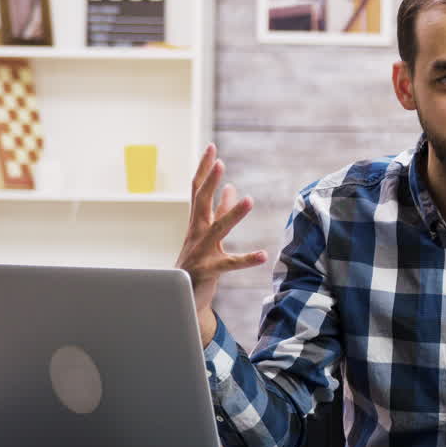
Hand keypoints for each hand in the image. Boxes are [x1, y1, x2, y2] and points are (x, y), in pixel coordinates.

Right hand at [175, 144, 267, 345]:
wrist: (182, 299)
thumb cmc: (197, 262)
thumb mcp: (208, 233)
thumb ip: (220, 211)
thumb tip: (230, 188)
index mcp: (197, 222)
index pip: (198, 190)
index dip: (204, 169)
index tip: (211, 147)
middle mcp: (196, 233)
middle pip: (201, 202)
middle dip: (209, 182)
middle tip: (219, 162)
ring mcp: (201, 251)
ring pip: (217, 228)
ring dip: (233, 214)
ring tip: (249, 199)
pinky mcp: (210, 270)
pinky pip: (230, 264)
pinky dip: (246, 259)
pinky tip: (263, 255)